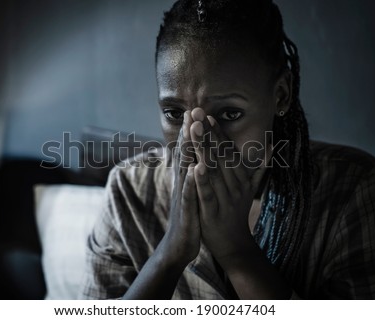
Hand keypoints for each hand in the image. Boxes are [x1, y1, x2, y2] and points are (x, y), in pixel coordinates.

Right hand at [161, 111, 200, 267]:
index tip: (195, 111)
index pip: (188, 151)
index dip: (190, 131)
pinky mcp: (186, 210)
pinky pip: (190, 193)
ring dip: (188, 149)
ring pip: (186, 169)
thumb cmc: (188, 216)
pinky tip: (195, 168)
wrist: (178, 245)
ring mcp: (183, 195)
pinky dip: (192, 180)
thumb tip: (195, 159)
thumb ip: (192, 175)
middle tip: (191, 111)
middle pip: (185, 154)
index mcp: (186, 178)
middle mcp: (182, 183)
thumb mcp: (191, 193)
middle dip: (188, 132)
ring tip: (192, 130)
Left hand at [189, 108, 263, 263]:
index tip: (207, 114)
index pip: (229, 150)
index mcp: (241, 177)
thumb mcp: (251, 187)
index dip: (218, 132)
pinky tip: (195, 166)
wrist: (234, 244)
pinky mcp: (213, 212)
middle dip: (208, 133)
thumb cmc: (238, 211)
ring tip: (195, 129)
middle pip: (221, 155)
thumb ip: (259, 166)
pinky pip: (208, 193)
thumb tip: (272, 144)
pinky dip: (202, 180)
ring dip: (204, 148)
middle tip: (197, 112)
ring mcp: (225, 198)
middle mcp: (235, 184)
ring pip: (213, 170)